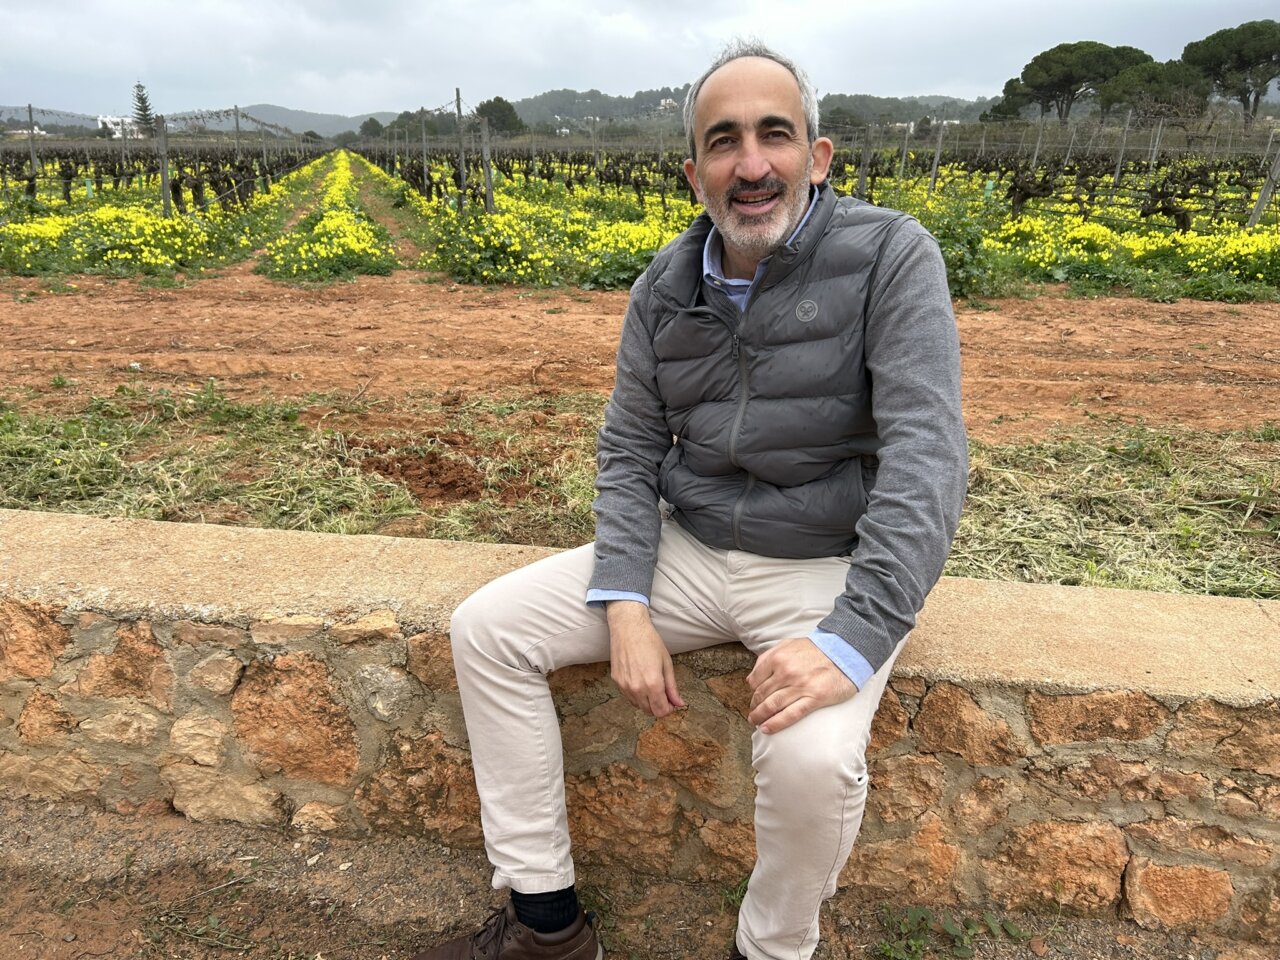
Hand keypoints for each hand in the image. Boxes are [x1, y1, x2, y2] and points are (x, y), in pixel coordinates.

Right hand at [607, 601, 685, 718]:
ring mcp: (624, 686)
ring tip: (652, 686)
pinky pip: (628, 696)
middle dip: (659, 707)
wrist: (628, 628)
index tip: (672, 703)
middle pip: (649, 711)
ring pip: (638, 705)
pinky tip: (641, 681)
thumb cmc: (649, 641)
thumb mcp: (666, 663)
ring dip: (647, 702)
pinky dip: (636, 695)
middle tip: (664, 695)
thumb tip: (679, 703)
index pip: (661, 711)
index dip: (669, 710)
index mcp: (653, 684)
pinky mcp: (617, 681)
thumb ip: (672, 687)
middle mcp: (637, 688)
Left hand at [747, 637, 856, 733]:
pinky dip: (776, 723)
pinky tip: (767, 729)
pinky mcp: (814, 698)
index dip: (752, 691)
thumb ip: (768, 657)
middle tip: (753, 714)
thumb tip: (751, 677)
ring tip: (756, 722)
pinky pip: (791, 714)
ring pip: (773, 705)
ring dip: (760, 716)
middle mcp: (787, 672)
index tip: (754, 698)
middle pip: (762, 694)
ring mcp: (800, 686)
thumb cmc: (816, 649)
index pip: (755, 680)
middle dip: (755, 706)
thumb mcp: (789, 644)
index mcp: (778, 658)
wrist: (845, 652)